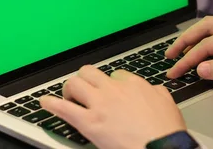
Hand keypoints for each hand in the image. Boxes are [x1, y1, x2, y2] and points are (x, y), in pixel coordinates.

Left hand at [40, 66, 185, 148]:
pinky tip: (44, 103)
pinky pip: (63, 108)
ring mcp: (99, 104)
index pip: (115, 74)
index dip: (110, 83)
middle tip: (83, 90)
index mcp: (134, 84)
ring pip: (75, 83)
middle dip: (84, 79)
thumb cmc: (166, 131)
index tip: (108, 91)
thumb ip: (156, 92)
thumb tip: (152, 91)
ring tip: (68, 97)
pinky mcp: (88, 122)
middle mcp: (114, 89)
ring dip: (69, 89)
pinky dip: (50, 104)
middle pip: (90, 72)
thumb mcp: (167, 103)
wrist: (161, 147)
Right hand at [166, 15, 212, 91]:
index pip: (207, 45)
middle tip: (170, 54)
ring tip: (185, 47)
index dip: (188, 59)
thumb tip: (202, 68)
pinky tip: (211, 45)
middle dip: (186, 39)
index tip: (174, 71)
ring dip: (198, 35)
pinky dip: (211, 35)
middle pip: (207, 26)